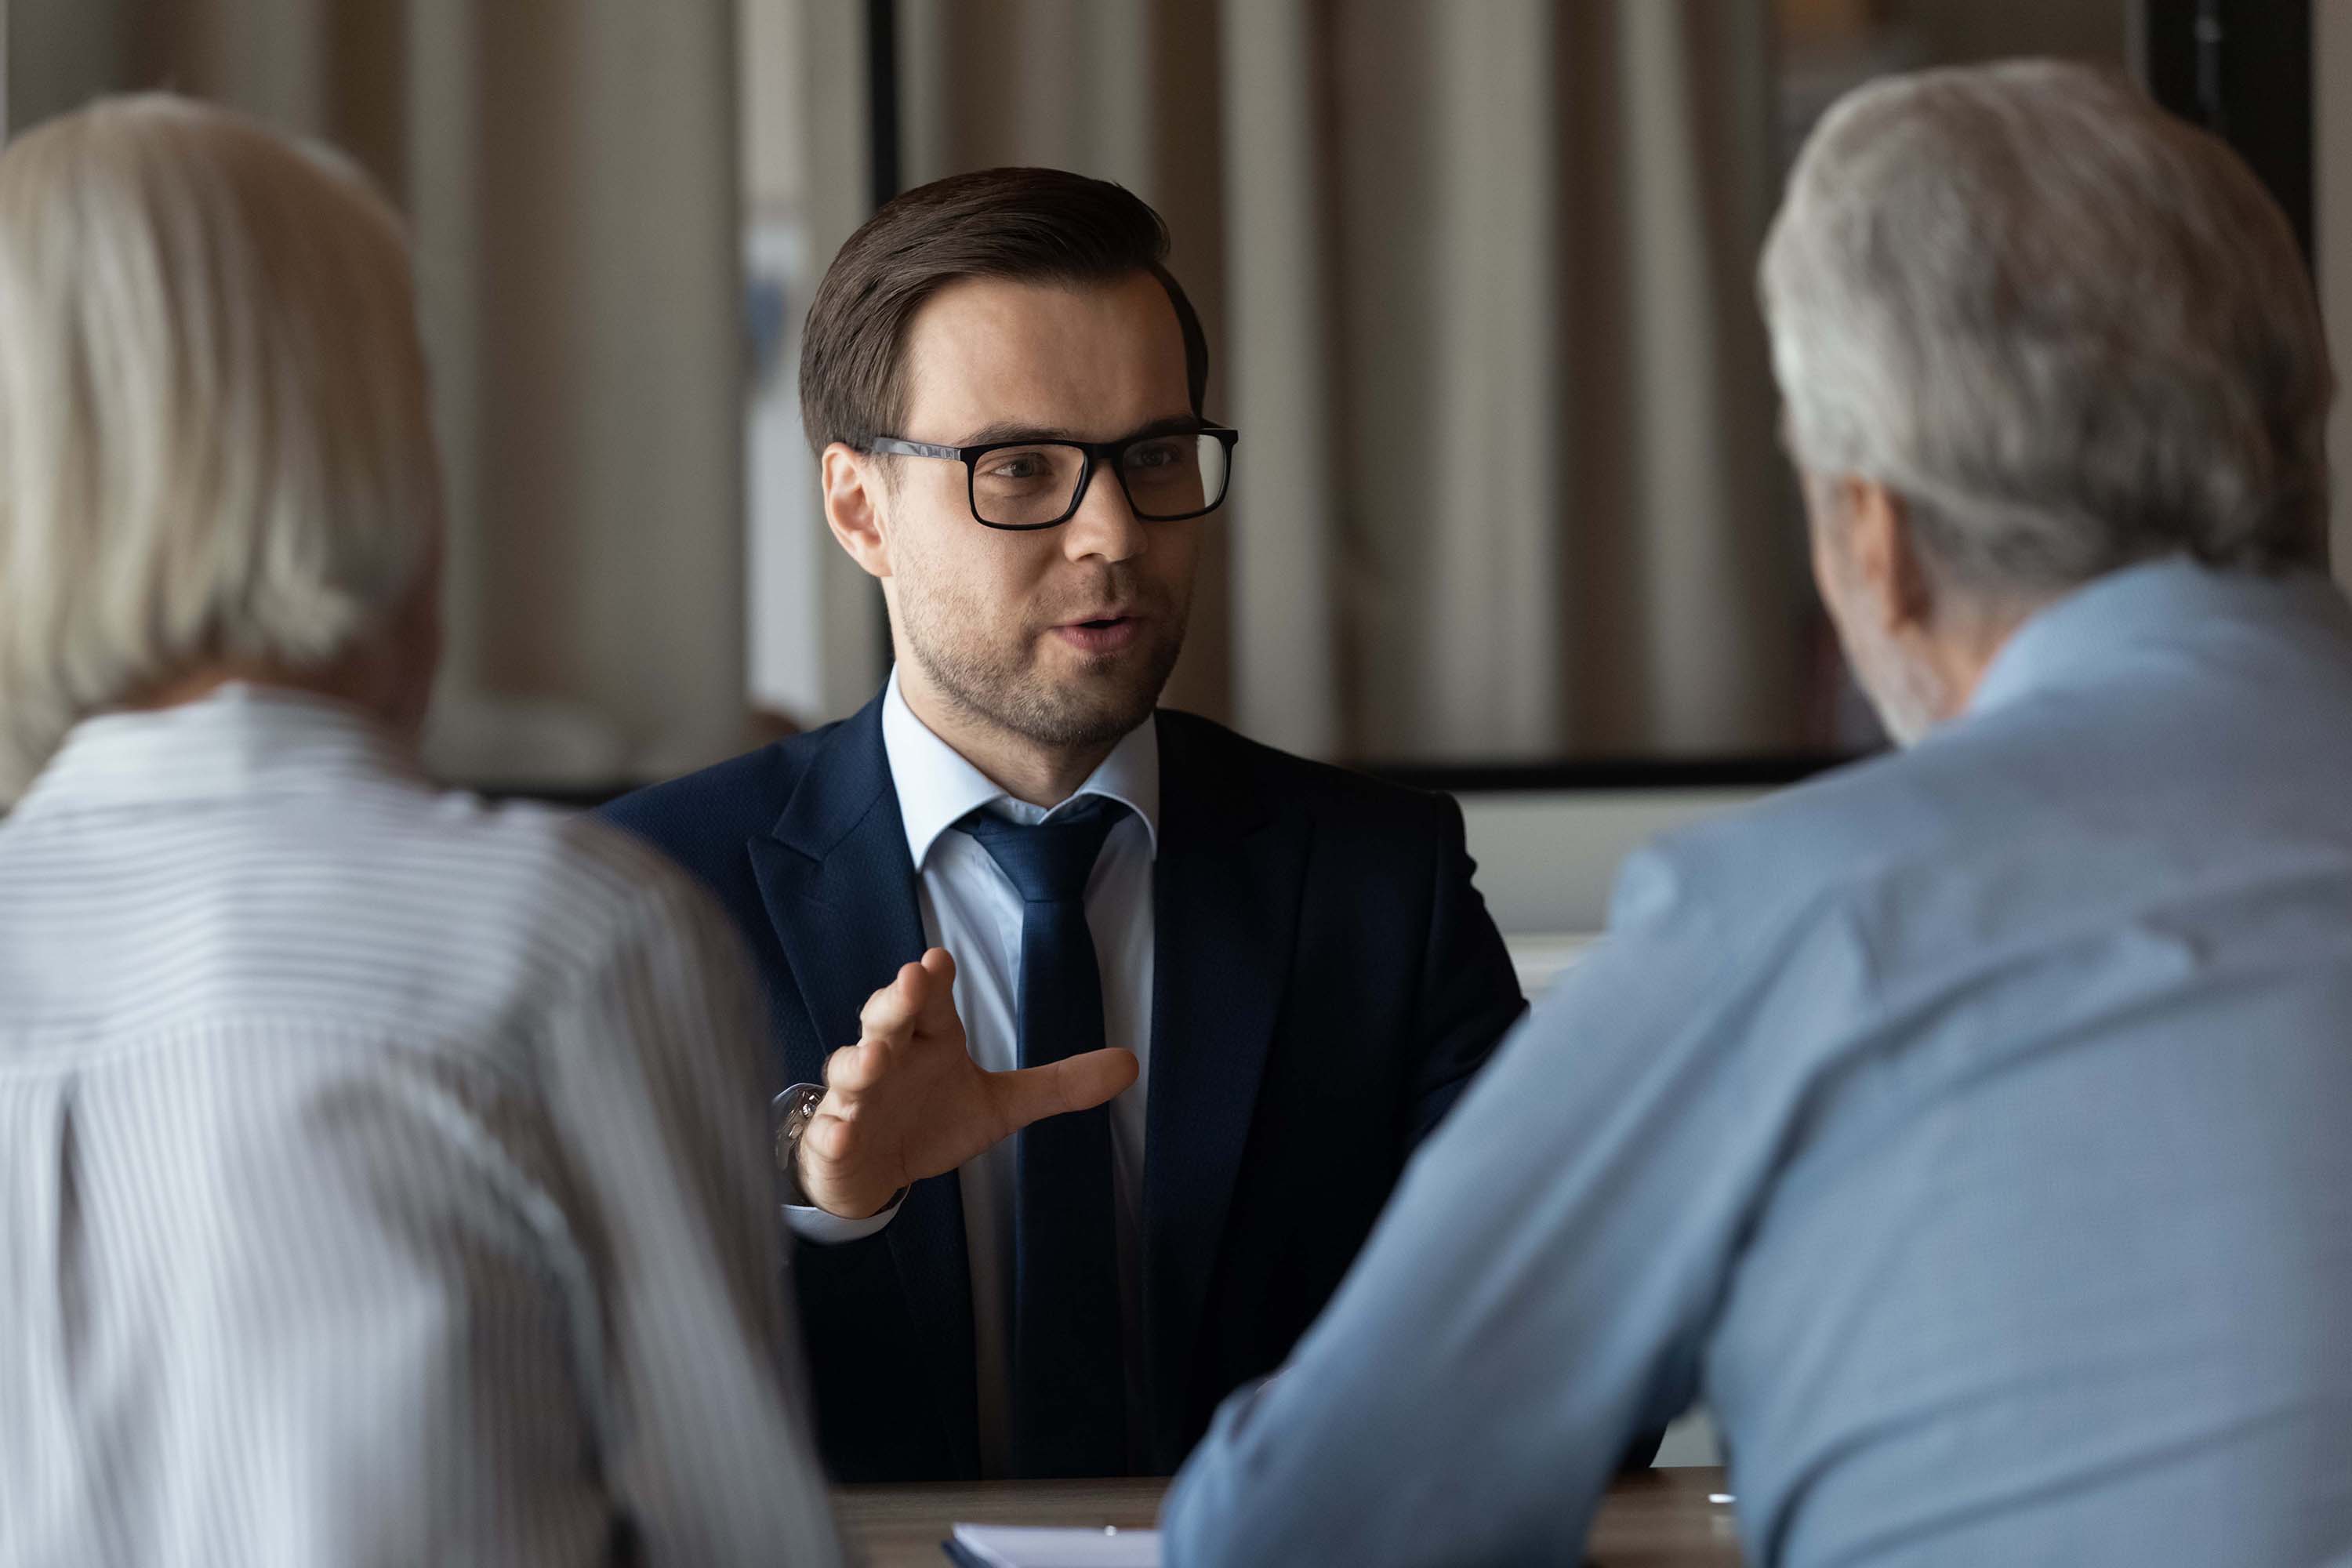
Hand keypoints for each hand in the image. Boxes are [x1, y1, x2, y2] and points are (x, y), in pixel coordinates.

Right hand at [796, 947, 1138, 1218]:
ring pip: (851, 1071)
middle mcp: (888, 1056)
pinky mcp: (833, 1139)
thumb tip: (1131, 1063)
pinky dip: (832, 1133)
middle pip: (887, 1020)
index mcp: (928, 1038)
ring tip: (876, 1059)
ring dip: (861, 1063)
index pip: (929, 1001)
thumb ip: (1057, 1084)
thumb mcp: (1000, 1105)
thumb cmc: (930, 1120)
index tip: (939, 960)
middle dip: (895, 1000)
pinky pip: (829, 1134)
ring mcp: (855, 1097)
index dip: (932, 980)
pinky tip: (841, 1132)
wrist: (872, 1171)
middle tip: (911, 981)